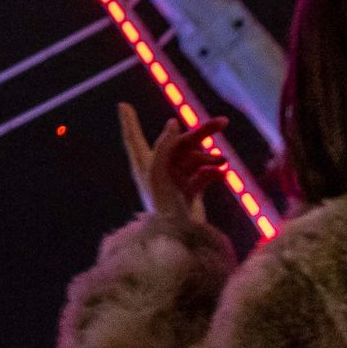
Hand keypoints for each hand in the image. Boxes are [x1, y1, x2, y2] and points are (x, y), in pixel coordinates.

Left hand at [126, 104, 231, 223]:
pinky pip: (202, 176)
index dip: (129, 122)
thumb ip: (165, 146)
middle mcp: (158, 171)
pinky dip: (211, 173)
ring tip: (222, 161)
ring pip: (194, 159)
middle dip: (201, 133)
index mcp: (145, 165)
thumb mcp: (159, 173)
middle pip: (179, 143)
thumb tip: (173, 123)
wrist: (179, 241)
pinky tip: (221, 175)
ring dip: (209, 157)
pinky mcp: (189, 193)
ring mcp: (175, 182)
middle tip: (223, 122)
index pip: (134, 139)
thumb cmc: (162, 207)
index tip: (123, 106)